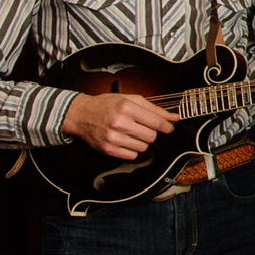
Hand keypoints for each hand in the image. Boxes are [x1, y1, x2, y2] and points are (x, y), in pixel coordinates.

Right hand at [62, 90, 176, 160]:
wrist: (81, 114)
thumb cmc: (106, 105)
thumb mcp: (130, 99)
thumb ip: (153, 108)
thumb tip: (174, 117)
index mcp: (126, 107)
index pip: (156, 122)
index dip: (166, 126)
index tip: (169, 128)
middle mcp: (120, 122)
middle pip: (151, 136)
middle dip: (151, 132)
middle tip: (143, 127)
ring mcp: (113, 138)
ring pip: (143, 147)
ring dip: (141, 141)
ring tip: (131, 132)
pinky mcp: (108, 149)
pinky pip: (132, 155)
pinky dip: (132, 149)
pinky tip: (125, 140)